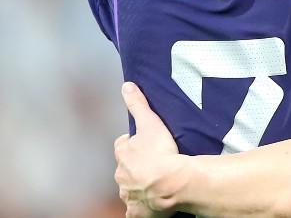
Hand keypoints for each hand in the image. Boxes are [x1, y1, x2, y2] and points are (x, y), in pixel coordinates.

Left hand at [114, 83, 184, 217]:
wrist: (169, 183)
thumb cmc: (160, 153)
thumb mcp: (150, 123)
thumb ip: (138, 104)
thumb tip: (126, 85)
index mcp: (123, 154)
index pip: (122, 145)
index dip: (131, 144)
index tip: (142, 143)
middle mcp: (121, 175)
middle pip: (125, 167)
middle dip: (134, 165)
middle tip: (152, 162)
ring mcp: (128, 193)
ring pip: (130, 187)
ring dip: (138, 184)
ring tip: (155, 181)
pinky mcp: (137, 210)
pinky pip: (135, 209)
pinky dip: (140, 207)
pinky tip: (148, 204)